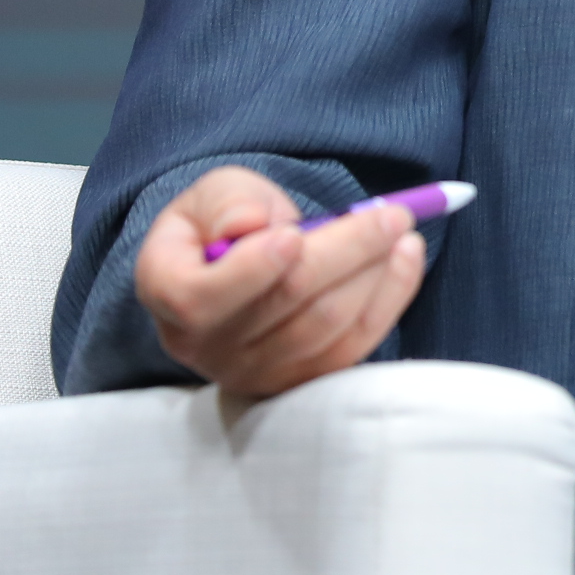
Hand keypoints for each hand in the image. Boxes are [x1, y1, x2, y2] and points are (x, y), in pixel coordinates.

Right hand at [131, 165, 426, 399]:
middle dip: (346, 253)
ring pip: (326, 327)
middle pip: (286, 304)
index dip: (254, 268)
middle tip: (392, 215)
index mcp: (167, 293)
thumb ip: (228, 202)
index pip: (204, 297)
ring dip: (375, 275)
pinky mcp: (297, 380)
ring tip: (402, 231)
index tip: (294, 233)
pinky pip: (351, 348)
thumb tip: (252, 224)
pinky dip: (388, 301)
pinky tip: (406, 258)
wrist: (237, 265)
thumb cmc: (222, 223)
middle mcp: (204, 345)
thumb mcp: (213, 195)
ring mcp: (252, 372)